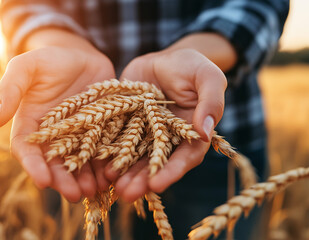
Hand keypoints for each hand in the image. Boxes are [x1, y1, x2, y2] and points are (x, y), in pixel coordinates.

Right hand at [0, 40, 115, 201]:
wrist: (81, 56)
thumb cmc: (50, 59)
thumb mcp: (27, 66)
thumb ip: (11, 88)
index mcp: (30, 124)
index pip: (27, 150)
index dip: (33, 166)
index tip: (43, 181)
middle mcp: (52, 136)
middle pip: (54, 164)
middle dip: (64, 180)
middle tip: (74, 194)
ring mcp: (77, 136)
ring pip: (79, 164)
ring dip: (85, 179)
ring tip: (94, 190)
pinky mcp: (99, 133)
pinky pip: (101, 153)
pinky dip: (105, 167)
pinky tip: (111, 176)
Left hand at [106, 48, 226, 201]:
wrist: (162, 59)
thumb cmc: (190, 66)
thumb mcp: (206, 76)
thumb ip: (211, 101)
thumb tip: (207, 132)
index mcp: (191, 134)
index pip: (185, 157)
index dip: (171, 172)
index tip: (157, 185)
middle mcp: (167, 140)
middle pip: (156, 164)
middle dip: (142, 180)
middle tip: (127, 194)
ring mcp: (145, 135)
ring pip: (134, 158)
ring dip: (123, 174)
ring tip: (111, 186)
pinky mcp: (126, 127)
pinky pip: (115, 142)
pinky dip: (108, 154)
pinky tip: (97, 166)